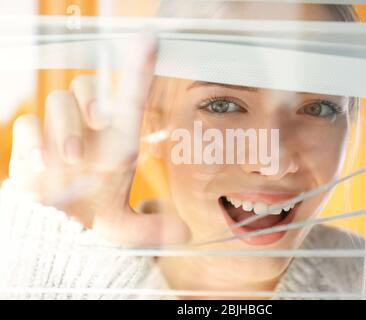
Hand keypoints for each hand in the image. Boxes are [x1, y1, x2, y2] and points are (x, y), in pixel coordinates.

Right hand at [8, 33, 188, 246]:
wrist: (51, 232)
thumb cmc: (90, 221)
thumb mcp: (122, 230)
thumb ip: (150, 229)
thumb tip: (184, 233)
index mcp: (116, 142)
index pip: (130, 97)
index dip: (139, 68)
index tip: (149, 40)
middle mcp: (88, 131)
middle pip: (85, 86)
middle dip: (88, 100)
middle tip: (97, 122)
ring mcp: (57, 133)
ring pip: (58, 100)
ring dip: (65, 127)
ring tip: (68, 160)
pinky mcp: (28, 142)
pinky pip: (28, 123)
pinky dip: (33, 140)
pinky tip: (42, 166)